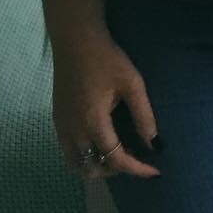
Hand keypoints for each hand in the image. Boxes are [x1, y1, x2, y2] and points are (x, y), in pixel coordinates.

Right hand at [52, 36, 161, 180]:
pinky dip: (86, 157)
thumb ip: (144, 116)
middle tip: (137, 157)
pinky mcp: (57, 120)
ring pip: (76, 165)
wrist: (75, 40)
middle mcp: (72, 131)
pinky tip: (102, 142)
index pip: (116, 159)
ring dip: (98, 167)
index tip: (155, 172)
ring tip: (120, 153)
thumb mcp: (132, 84)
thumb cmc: (107, 58)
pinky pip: (69, 153)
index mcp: (92, 123)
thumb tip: (154, 144)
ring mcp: (61, 127)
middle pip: (92, 169)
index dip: (137, 169)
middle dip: (117, 170)